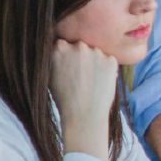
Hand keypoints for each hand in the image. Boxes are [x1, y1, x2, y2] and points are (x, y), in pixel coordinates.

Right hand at [50, 39, 119, 160]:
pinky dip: (106, 70)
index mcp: (58, 48)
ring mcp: (95, 52)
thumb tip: (56, 48)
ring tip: (90, 82)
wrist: (84, 117)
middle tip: (80, 76)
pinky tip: (100, 83)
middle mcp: (77, 46)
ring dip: (94, 63)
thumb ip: (53, 58)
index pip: (63, 43)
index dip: (66, 55)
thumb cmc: (63, 100)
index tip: (69, 65)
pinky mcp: (111, 60)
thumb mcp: (48, 76)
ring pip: (95, 53)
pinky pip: (108, 61)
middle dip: (80, 57)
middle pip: (80, 46)